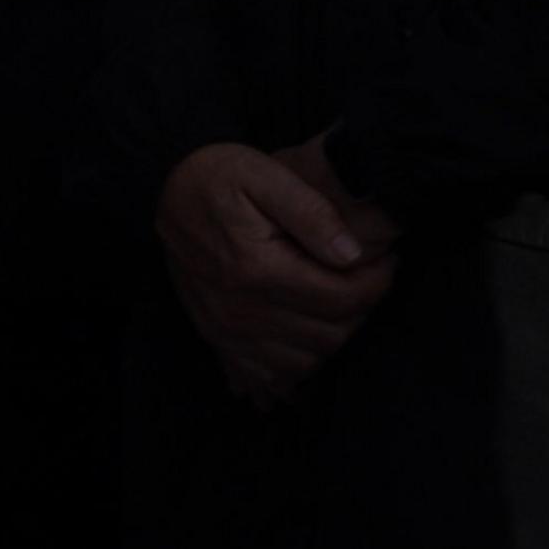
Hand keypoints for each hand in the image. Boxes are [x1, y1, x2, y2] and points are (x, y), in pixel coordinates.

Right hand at [155, 141, 397, 407]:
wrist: (162, 191)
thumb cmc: (216, 178)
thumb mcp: (262, 174)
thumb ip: (310, 211)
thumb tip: (352, 254)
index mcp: (256, 268)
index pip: (342, 298)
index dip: (378, 283)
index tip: (387, 261)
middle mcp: (240, 309)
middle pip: (331, 335)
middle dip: (361, 309)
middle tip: (367, 279)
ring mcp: (227, 330)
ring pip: (308, 361)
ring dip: (333, 336)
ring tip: (338, 300)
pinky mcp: (218, 339)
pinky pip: (273, 375)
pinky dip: (298, 364)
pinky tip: (305, 335)